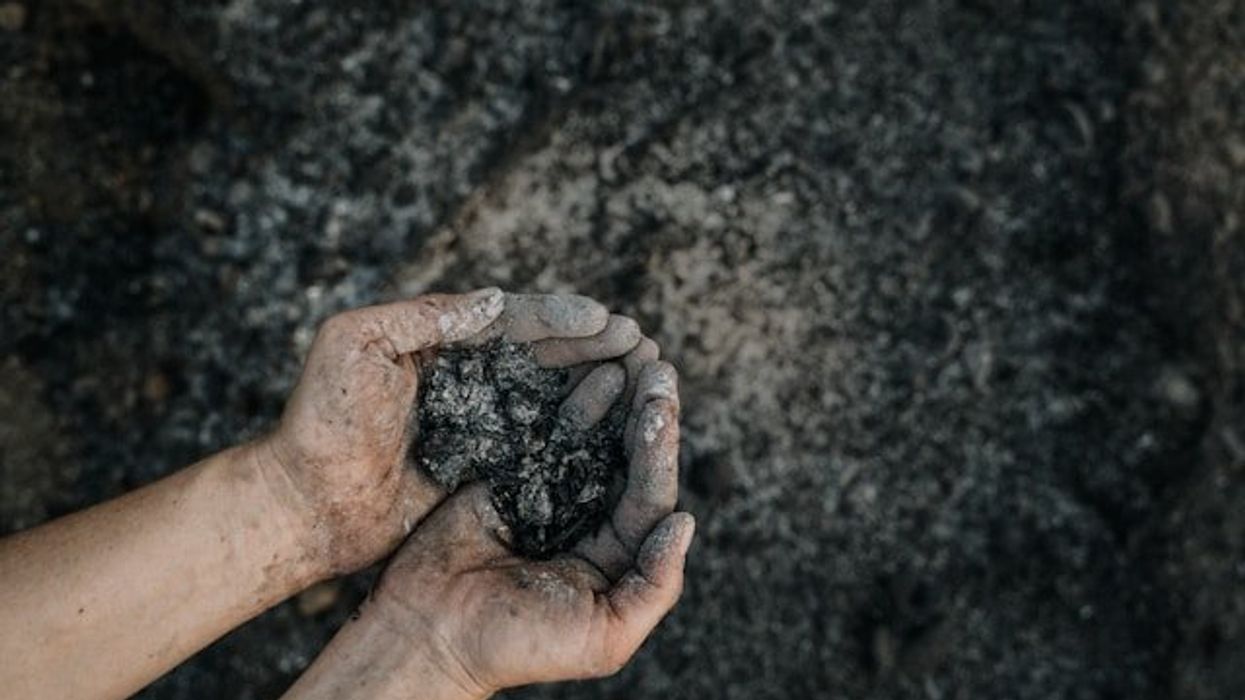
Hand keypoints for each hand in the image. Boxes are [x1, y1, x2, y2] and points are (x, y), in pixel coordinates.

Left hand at [258, 289, 642, 576]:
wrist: (306, 502)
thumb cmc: (320, 418)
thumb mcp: (354, 343)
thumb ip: (421, 317)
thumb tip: (494, 302)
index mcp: (438, 341)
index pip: (509, 321)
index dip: (557, 318)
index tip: (601, 321)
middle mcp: (466, 377)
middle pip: (541, 354)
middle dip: (593, 346)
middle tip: (642, 342)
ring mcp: (478, 422)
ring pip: (549, 395)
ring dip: (596, 382)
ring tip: (643, 373)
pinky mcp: (483, 466)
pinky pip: (540, 442)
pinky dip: (579, 431)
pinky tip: (615, 425)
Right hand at [367, 360, 689, 696]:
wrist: (430, 632)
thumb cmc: (518, 645)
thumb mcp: (604, 637)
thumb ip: (654, 587)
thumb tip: (684, 522)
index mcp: (617, 556)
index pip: (649, 492)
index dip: (660, 447)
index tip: (662, 403)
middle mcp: (589, 519)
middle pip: (628, 455)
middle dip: (645, 410)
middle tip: (657, 363)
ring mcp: (549, 492)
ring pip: (591, 434)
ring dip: (613, 393)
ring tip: (631, 350)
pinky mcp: (509, 473)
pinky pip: (543, 429)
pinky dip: (564, 397)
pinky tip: (584, 366)